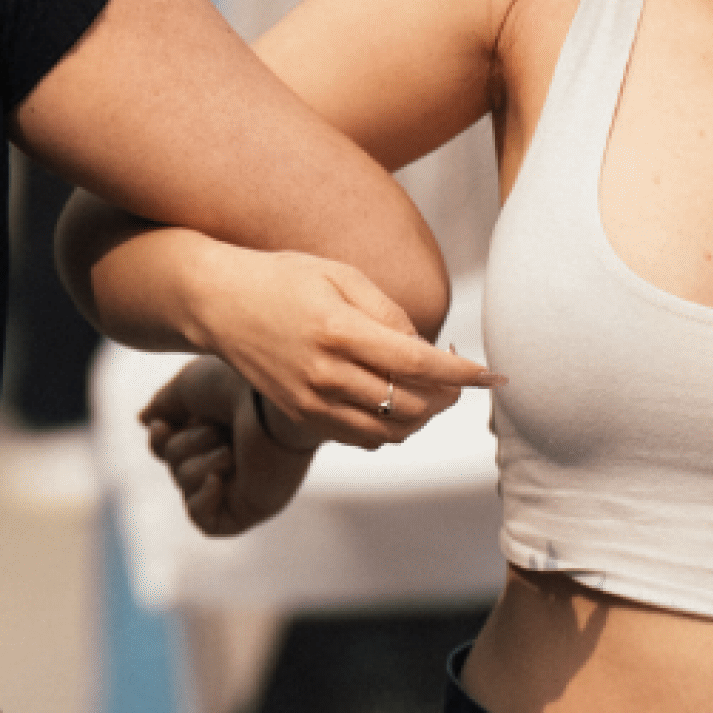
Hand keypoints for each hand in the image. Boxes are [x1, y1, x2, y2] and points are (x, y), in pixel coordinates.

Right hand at [139, 358, 315, 536]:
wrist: (271, 402)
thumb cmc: (233, 386)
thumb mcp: (185, 387)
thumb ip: (163, 405)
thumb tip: (145, 420)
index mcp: (217, 423)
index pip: (169, 446)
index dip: (158, 441)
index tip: (163, 425)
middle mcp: (230, 452)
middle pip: (174, 465)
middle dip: (184, 446)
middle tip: (217, 428)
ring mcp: (241, 481)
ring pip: (187, 488)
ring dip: (200, 464)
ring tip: (230, 449)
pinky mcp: (251, 507)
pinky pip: (207, 522)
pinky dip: (202, 502)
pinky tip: (217, 479)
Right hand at [187, 244, 497, 448]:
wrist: (219, 303)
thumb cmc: (283, 278)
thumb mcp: (340, 275)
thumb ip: (388, 312)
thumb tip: (425, 349)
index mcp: (339, 330)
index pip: (419, 365)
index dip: (463, 374)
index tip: (493, 375)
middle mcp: (325, 373)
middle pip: (411, 405)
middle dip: (448, 397)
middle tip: (459, 378)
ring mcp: (311, 401)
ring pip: (390, 431)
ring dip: (422, 417)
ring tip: (430, 392)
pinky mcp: (300, 416)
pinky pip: (361, 437)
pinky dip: (390, 427)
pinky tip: (394, 400)